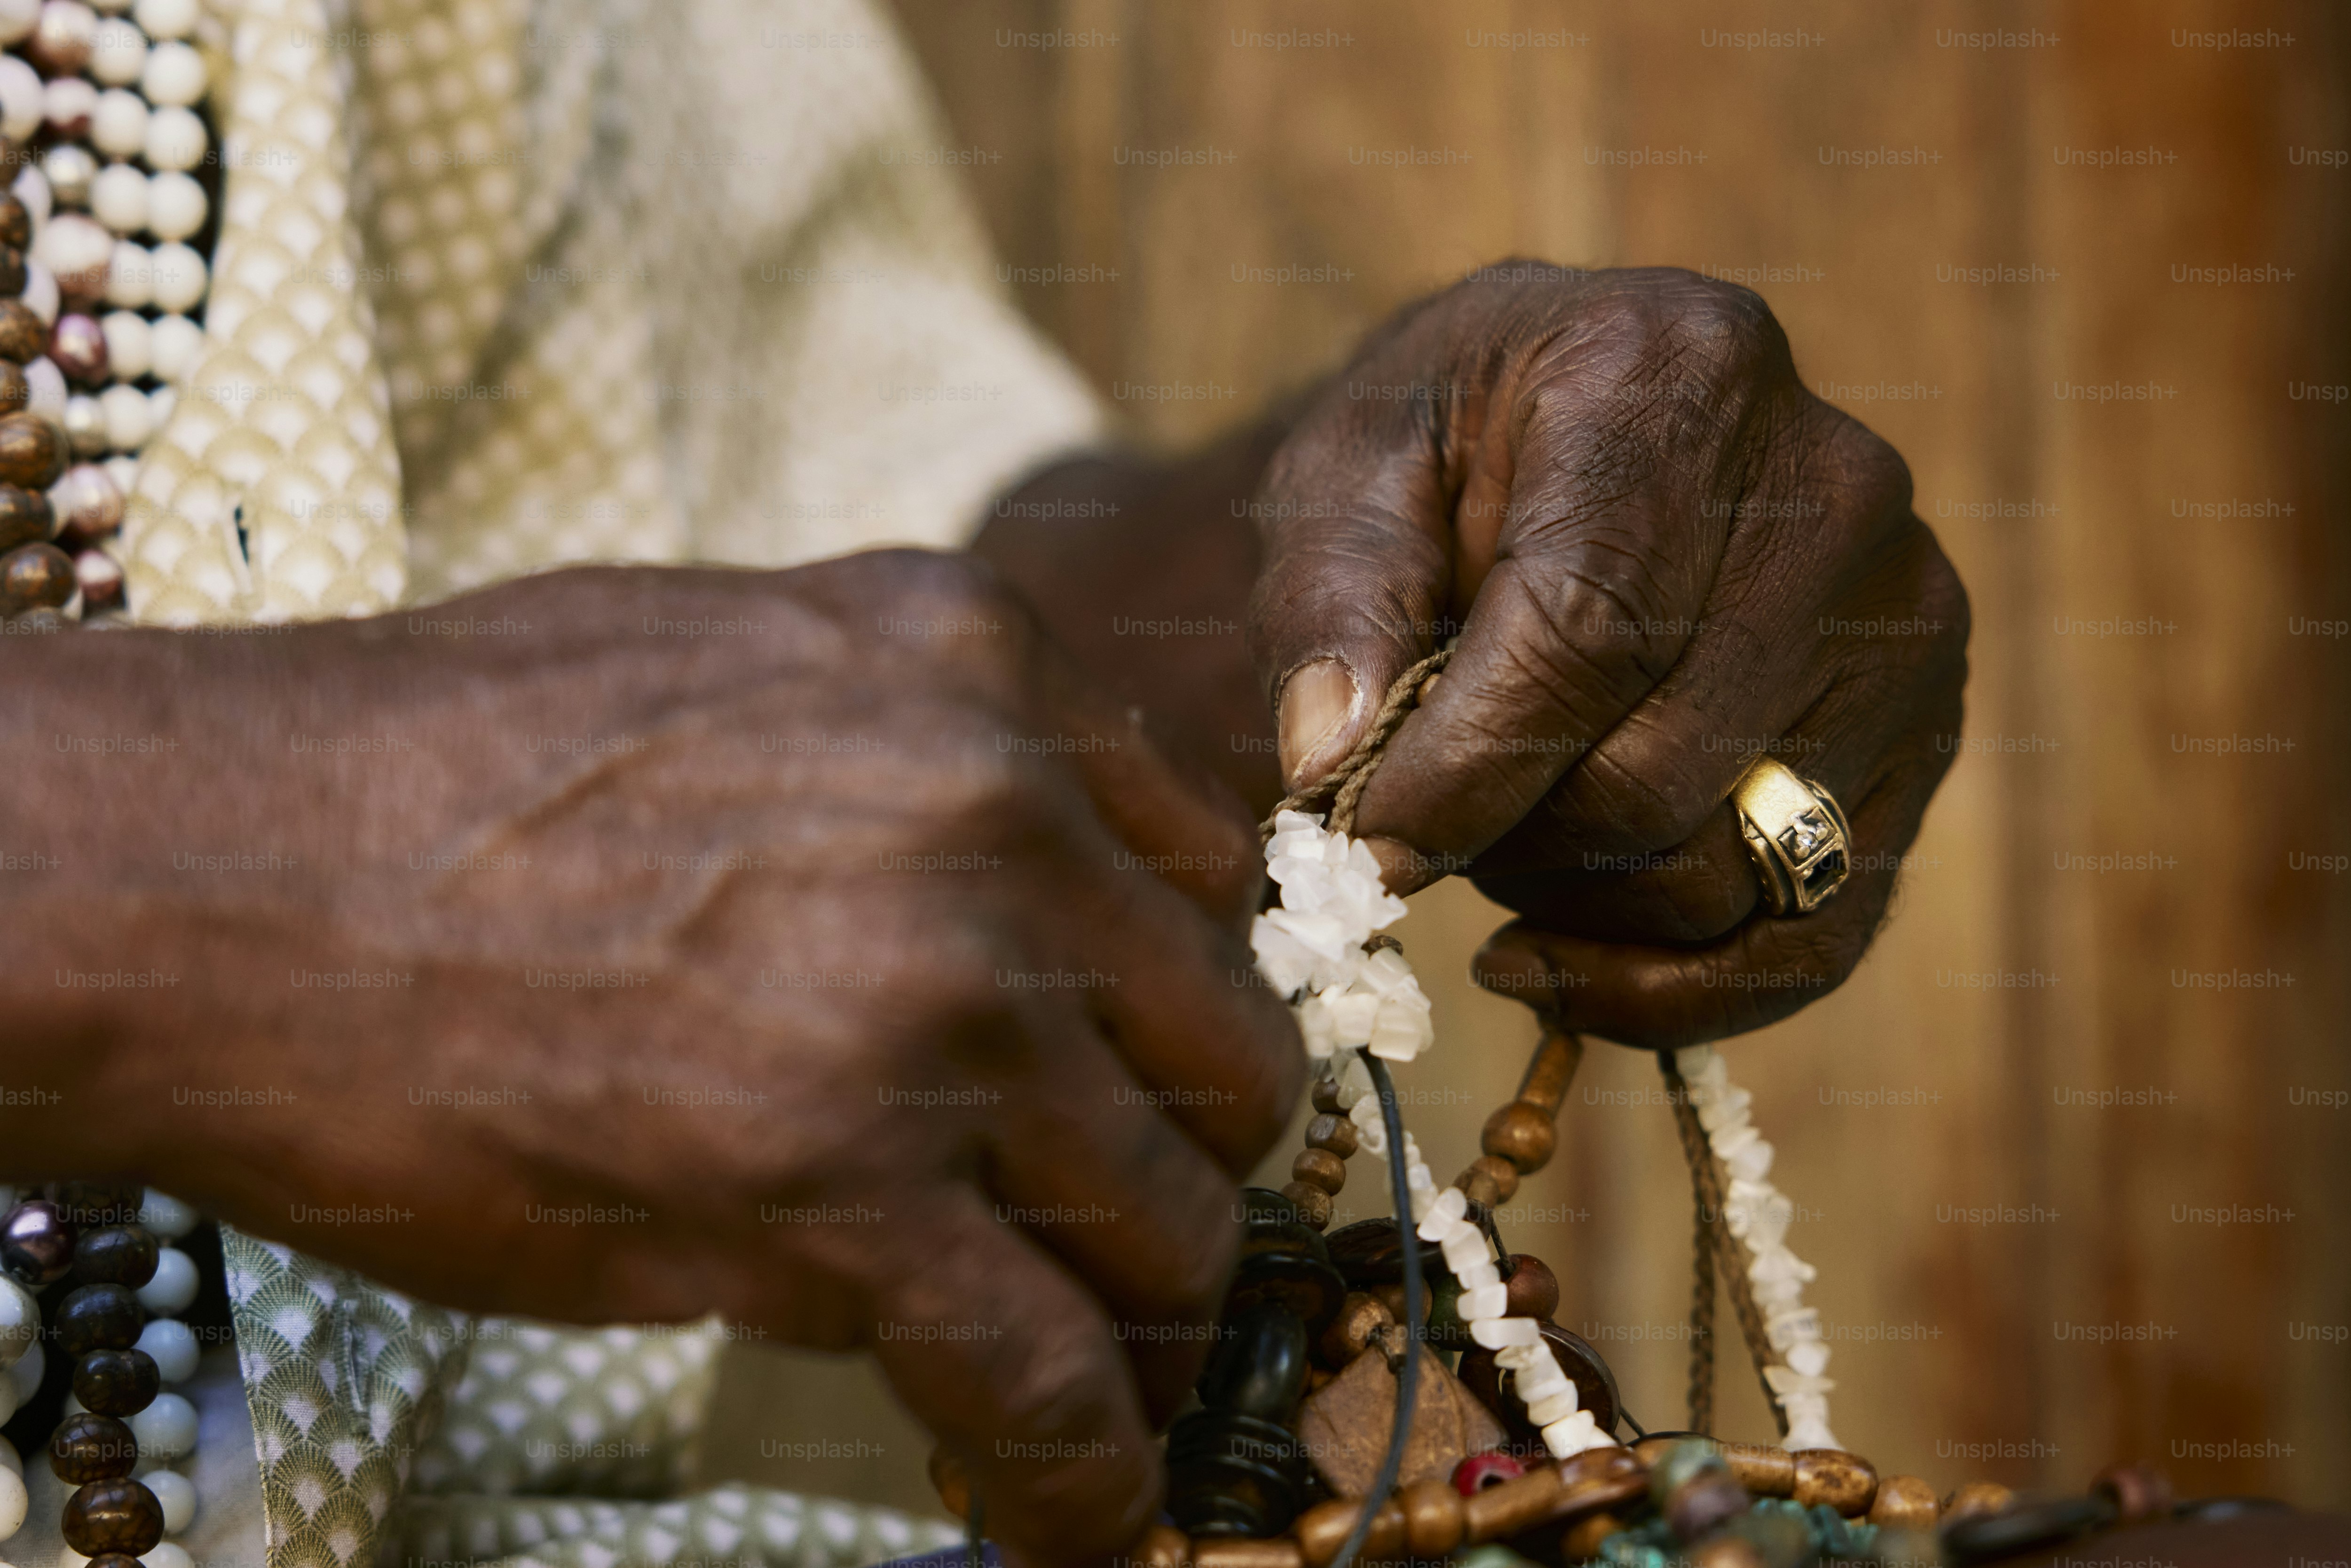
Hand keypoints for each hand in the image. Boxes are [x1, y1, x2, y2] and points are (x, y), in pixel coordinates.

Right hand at [7, 554, 1300, 1564]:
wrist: (225, 872)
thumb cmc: (449, 772)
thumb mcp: (748, 669)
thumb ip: (925, 764)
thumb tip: (1038, 907)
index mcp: (982, 668)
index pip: (1208, 871)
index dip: (1177, 1002)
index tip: (1150, 1078)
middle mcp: (997, 810)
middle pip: (1221, 1045)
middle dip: (1182, 1157)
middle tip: (1116, 1229)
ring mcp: (931, 998)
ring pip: (1165, 1214)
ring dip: (1141, 1316)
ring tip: (1091, 1377)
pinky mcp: (836, 1184)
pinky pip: (1044, 1366)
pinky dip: (1082, 1465)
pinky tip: (1076, 1507)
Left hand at [1249, 265, 1968, 1047]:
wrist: (1564, 441)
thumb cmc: (1442, 455)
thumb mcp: (1343, 479)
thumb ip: (1327, 613)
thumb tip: (1334, 768)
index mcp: (1683, 374)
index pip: (1588, 631)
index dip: (1465, 772)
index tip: (1364, 851)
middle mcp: (1836, 490)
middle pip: (1657, 776)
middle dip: (1506, 838)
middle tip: (1424, 811)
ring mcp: (1906, 621)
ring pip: (1725, 876)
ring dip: (1572, 900)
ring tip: (1499, 822)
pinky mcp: (1924, 737)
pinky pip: (1813, 937)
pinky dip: (1673, 989)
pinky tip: (1558, 960)